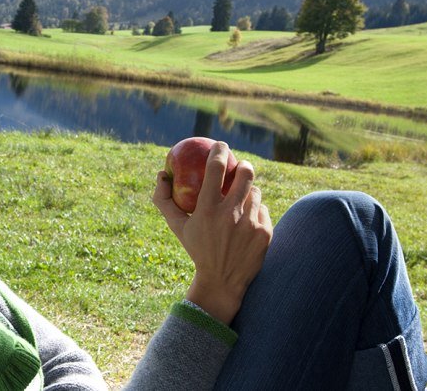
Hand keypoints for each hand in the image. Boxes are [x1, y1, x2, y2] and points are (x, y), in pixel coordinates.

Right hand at [151, 142, 272, 324]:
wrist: (222, 281)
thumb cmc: (196, 249)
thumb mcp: (176, 227)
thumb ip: (163, 200)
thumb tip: (161, 174)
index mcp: (207, 210)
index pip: (215, 168)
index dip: (219, 151)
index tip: (220, 146)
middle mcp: (230, 214)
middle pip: (245, 173)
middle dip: (243, 165)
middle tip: (239, 167)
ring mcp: (250, 223)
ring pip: (255, 192)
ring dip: (248, 192)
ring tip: (240, 201)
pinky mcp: (265, 232)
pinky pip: (263, 210)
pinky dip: (255, 212)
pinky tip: (248, 221)